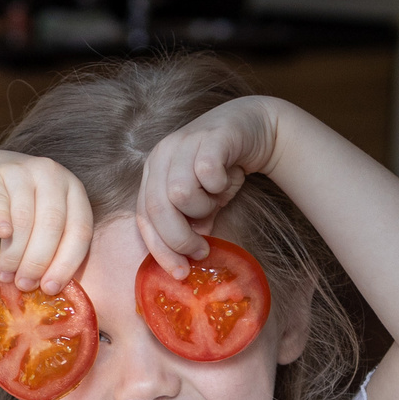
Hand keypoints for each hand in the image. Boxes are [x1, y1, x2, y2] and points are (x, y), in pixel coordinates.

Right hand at [0, 150, 91, 295]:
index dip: (66, 263)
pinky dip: (1, 224)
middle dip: (38, 262)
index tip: (51, 289)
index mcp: (74, 190)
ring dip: (14, 254)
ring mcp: (23, 172)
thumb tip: (50, 290)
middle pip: (52, 225)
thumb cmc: (23, 208)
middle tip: (25, 285)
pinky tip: (1, 238)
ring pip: (24, 218)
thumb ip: (54, 247)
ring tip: (6, 275)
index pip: (79, 230)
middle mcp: (52, 175)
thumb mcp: (46, 223)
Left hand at [136, 96, 281, 275]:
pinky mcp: (208, 137)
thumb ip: (190, 226)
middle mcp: (161, 156)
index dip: (159, 250)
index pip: (144, 218)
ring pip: (179, 194)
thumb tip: (183, 261)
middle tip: (202, 249)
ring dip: (203, 208)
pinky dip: (218, 186)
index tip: (179, 272)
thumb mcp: (202, 202)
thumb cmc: (222, 168)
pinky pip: (206, 173)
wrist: (254, 128)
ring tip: (215, 200)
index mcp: (152, 173)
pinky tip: (226, 180)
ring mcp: (182, 143)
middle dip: (180, 239)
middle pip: (158, 210)